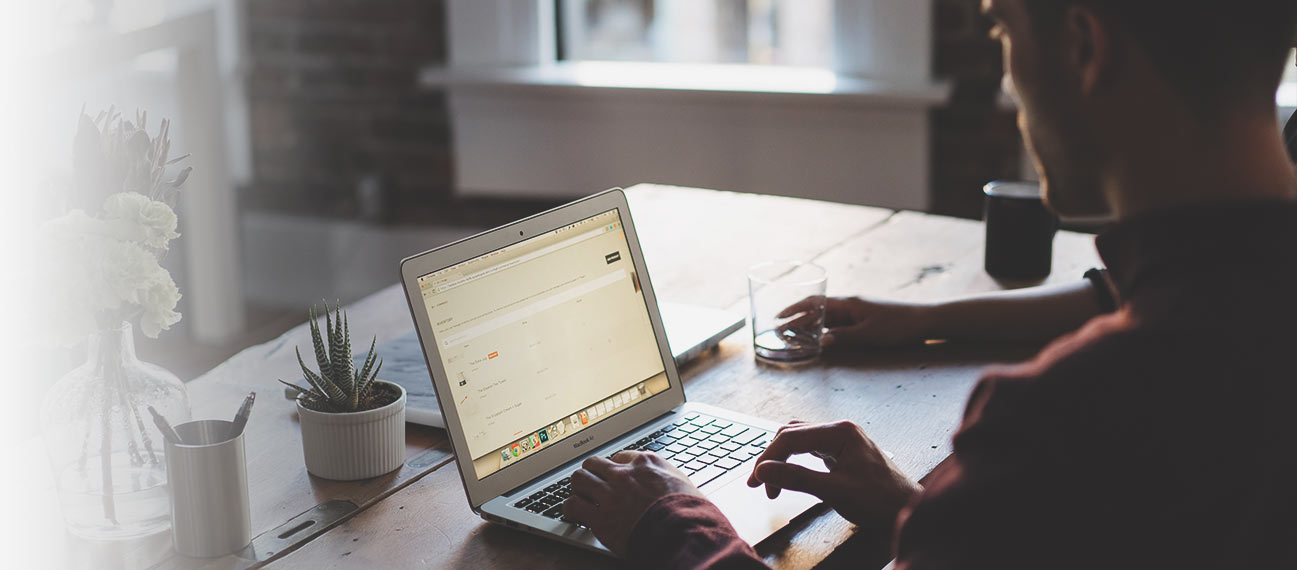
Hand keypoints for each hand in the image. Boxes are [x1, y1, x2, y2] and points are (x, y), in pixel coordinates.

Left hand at [563, 451, 705, 554]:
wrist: (683, 532)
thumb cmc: (690, 512)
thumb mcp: (683, 484)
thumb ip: (667, 479)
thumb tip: (667, 483)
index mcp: (646, 463)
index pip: (620, 456)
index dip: (616, 468)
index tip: (615, 476)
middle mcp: (624, 474)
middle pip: (594, 463)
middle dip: (592, 473)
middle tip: (593, 484)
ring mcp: (609, 494)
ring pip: (579, 479)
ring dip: (579, 488)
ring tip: (580, 496)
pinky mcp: (599, 517)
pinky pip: (572, 505)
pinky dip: (571, 508)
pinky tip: (574, 513)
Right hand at [746, 421, 919, 530]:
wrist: (908, 510)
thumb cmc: (881, 501)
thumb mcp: (835, 491)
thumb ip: (797, 478)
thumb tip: (764, 471)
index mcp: (840, 432)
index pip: (790, 438)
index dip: (768, 459)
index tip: (756, 482)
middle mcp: (840, 430)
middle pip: (792, 435)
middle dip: (772, 458)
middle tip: (760, 484)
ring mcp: (842, 440)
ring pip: (799, 440)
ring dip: (782, 459)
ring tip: (771, 482)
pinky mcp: (842, 452)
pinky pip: (810, 449)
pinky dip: (795, 461)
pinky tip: (790, 474)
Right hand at [778, 296, 931, 348]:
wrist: (923, 321)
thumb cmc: (897, 326)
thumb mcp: (868, 334)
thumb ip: (843, 337)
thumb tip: (821, 341)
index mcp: (848, 303)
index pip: (815, 303)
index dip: (794, 309)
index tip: (779, 317)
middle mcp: (850, 304)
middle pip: (817, 309)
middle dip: (797, 318)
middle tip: (780, 329)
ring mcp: (856, 311)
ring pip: (826, 317)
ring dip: (809, 324)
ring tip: (793, 334)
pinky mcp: (863, 319)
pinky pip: (838, 322)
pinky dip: (825, 329)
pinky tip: (818, 336)